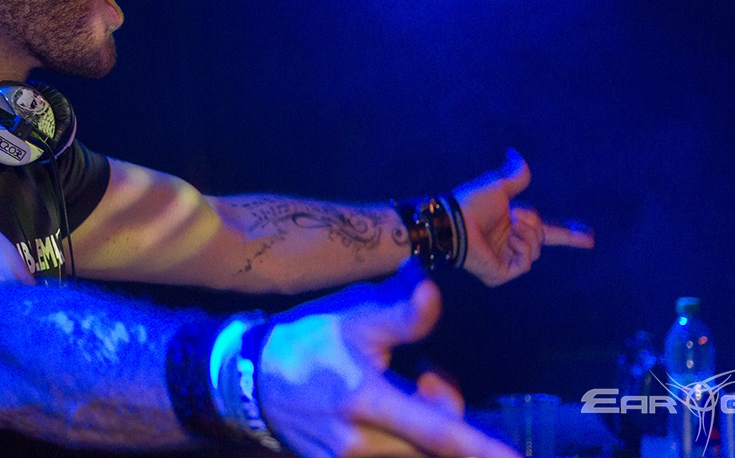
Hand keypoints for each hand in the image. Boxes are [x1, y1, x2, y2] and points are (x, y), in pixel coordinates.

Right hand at [259, 262, 520, 457]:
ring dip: (424, 426)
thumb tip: (433, 291)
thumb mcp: (354, 318)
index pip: (440, 432)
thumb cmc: (309, 342)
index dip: (482, 448)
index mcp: (368, 400)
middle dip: (445, 408)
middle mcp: (362, 444)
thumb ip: (402, 313)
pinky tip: (382, 417)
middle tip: (423, 375)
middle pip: (436, 443)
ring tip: (400, 395)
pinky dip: (402, 439)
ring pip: (417, 453)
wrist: (252, 380)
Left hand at [456, 149, 593, 286]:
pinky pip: (527, 262)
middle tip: (514, 215)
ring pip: (536, 248)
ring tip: (507, 227)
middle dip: (534, 221)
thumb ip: (515, 174)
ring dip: (525, 232)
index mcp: (514, 226)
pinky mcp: (501, 274)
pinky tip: (505, 240)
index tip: (591, 237)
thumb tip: (515, 153)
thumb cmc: (471, 203)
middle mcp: (512, 244)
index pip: (549, 231)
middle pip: (544, 235)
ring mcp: (506, 261)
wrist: (455, 220)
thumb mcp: (499, 185)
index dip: (570, 233)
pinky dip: (520, 247)